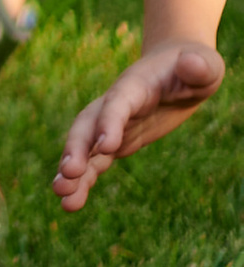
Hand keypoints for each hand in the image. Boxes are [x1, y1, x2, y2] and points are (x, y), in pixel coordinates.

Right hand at [54, 39, 224, 209]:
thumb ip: (199, 65)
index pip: (119, 103)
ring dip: (73, 170)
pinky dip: (84, 180)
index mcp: (136, 84)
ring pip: (86, 147)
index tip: (106, 147)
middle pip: (89, 124)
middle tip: (68, 173)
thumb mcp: (204, 65)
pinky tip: (73, 202)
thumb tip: (192, 65)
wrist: (178, 70)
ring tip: (62, 196)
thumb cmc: (195, 67)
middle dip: (77, 148)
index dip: (110, 122)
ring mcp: (113, 124)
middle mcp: (116, 104)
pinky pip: (96, 161)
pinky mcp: (116, 141)